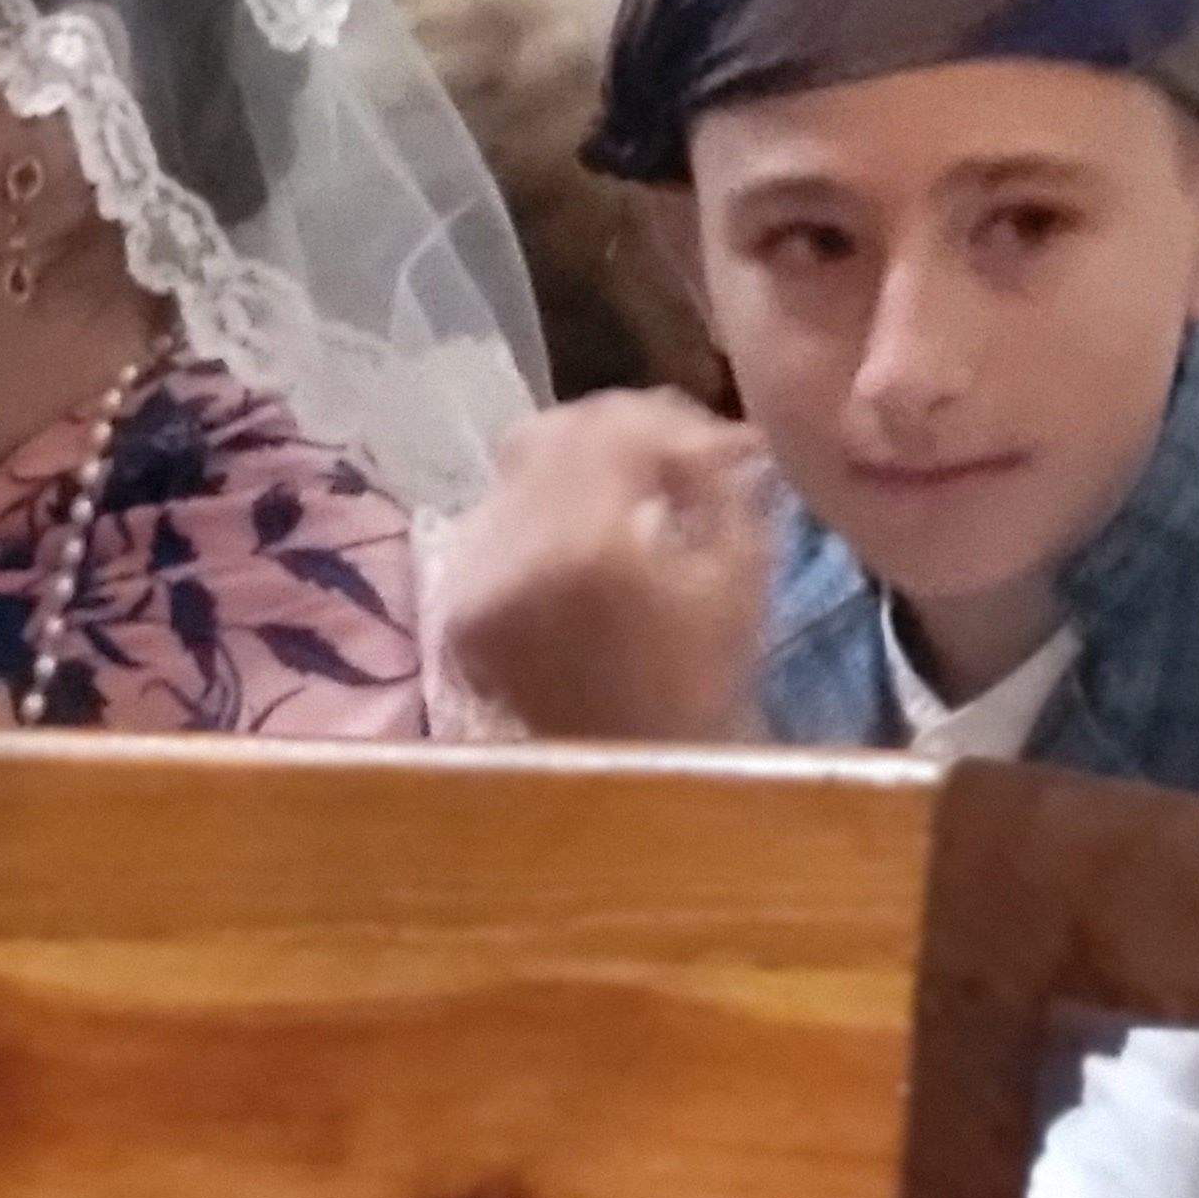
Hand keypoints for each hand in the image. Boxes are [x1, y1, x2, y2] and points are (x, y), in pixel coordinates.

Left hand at [438, 391, 775, 742]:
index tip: (712, 443)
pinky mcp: (458, 603)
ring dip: (577, 464)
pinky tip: (586, 532)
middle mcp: (512, 549)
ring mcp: (473, 577)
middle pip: (554, 430)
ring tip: (629, 490)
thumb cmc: (705, 684)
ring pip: (516, 465)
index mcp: (591, 544)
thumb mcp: (740, 575)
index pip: (615, 425)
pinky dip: (542, 509)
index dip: (670, 419)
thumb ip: (722, 483)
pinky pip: (496, 516)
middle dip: (621, 430)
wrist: (633, 779)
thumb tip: (708, 429)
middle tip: (670, 454)